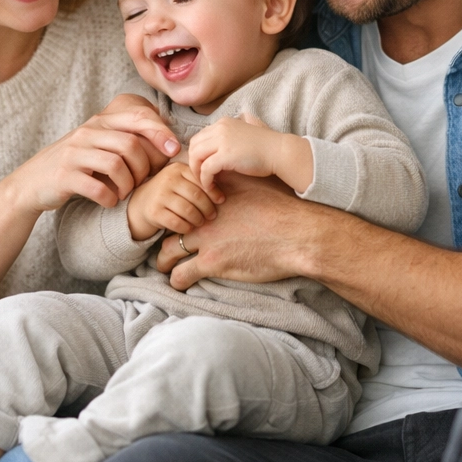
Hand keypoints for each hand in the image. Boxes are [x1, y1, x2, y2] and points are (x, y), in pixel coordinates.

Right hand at [14, 97, 179, 213]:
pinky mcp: (64, 177)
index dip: (160, 132)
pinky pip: (98, 188)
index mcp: (99, 122)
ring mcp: (73, 154)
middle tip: (141, 182)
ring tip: (125, 193)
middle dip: (143, 167)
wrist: (32, 182)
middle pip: (130, 144)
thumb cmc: (76, 164)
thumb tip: (167, 140)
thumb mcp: (98, 142)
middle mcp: (86, 133)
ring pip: (116, 165)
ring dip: (128, 185)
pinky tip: (109, 201)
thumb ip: (126, 136)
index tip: (173, 149)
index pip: (137, 117)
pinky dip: (110, 198)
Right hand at [126, 162, 220, 240]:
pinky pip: (178, 222)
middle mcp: (167, 179)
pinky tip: (189, 227)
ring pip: (189, 210)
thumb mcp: (181, 182)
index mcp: (177, 169)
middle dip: (208, 208)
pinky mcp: (154, 212)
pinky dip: (187, 227)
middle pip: (197, 196)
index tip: (221, 201)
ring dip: (198, 219)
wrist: (140, 204)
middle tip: (212, 215)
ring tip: (201, 222)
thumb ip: (198, 182)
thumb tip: (224, 193)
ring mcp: (159, 195)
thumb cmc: (169, 193)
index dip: (214, 192)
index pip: (201, 180)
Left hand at [156, 172, 311, 288]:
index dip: (177, 211)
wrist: (296, 233)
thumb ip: (235, 183)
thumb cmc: (284, 208)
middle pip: (170, 225)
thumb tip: (231, 177)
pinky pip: (181, 275)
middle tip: (168, 245)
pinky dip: (177, 281)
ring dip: (165, 261)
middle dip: (166, 236)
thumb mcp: (255, 184)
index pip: (181, 200)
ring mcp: (205, 239)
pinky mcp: (211, 262)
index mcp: (212, 194)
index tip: (178, 221)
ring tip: (167, 266)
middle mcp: (203, 214)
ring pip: (168, 252)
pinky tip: (179, 284)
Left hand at [188, 113, 313, 194]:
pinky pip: (205, 169)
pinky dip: (205, 181)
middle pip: (193, 147)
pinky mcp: (225, 155)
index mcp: (223, 123)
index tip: (204, 169)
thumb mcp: (242, 135)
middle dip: (194, 165)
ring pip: (195, 157)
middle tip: (202, 179)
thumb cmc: (265, 148)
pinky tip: (213, 188)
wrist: (280, 152)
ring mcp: (222, 140)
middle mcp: (220, 128)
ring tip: (207, 185)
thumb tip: (214, 151)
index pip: (199, 138)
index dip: (198, 155)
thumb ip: (228, 137)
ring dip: (198, 173)